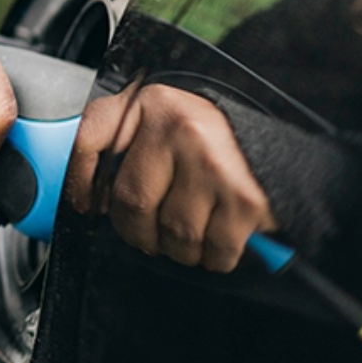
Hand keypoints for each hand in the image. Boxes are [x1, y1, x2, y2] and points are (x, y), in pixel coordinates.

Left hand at [63, 85, 276, 272]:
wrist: (280, 144)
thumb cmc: (212, 141)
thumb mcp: (163, 124)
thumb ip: (122, 146)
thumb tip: (92, 200)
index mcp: (150, 104)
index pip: (90, 138)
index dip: (81, 178)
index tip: (87, 203)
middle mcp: (179, 127)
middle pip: (130, 202)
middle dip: (139, 231)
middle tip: (151, 232)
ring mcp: (212, 161)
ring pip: (172, 233)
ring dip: (179, 248)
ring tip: (190, 233)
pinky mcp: (245, 196)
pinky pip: (214, 250)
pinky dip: (214, 258)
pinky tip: (218, 241)